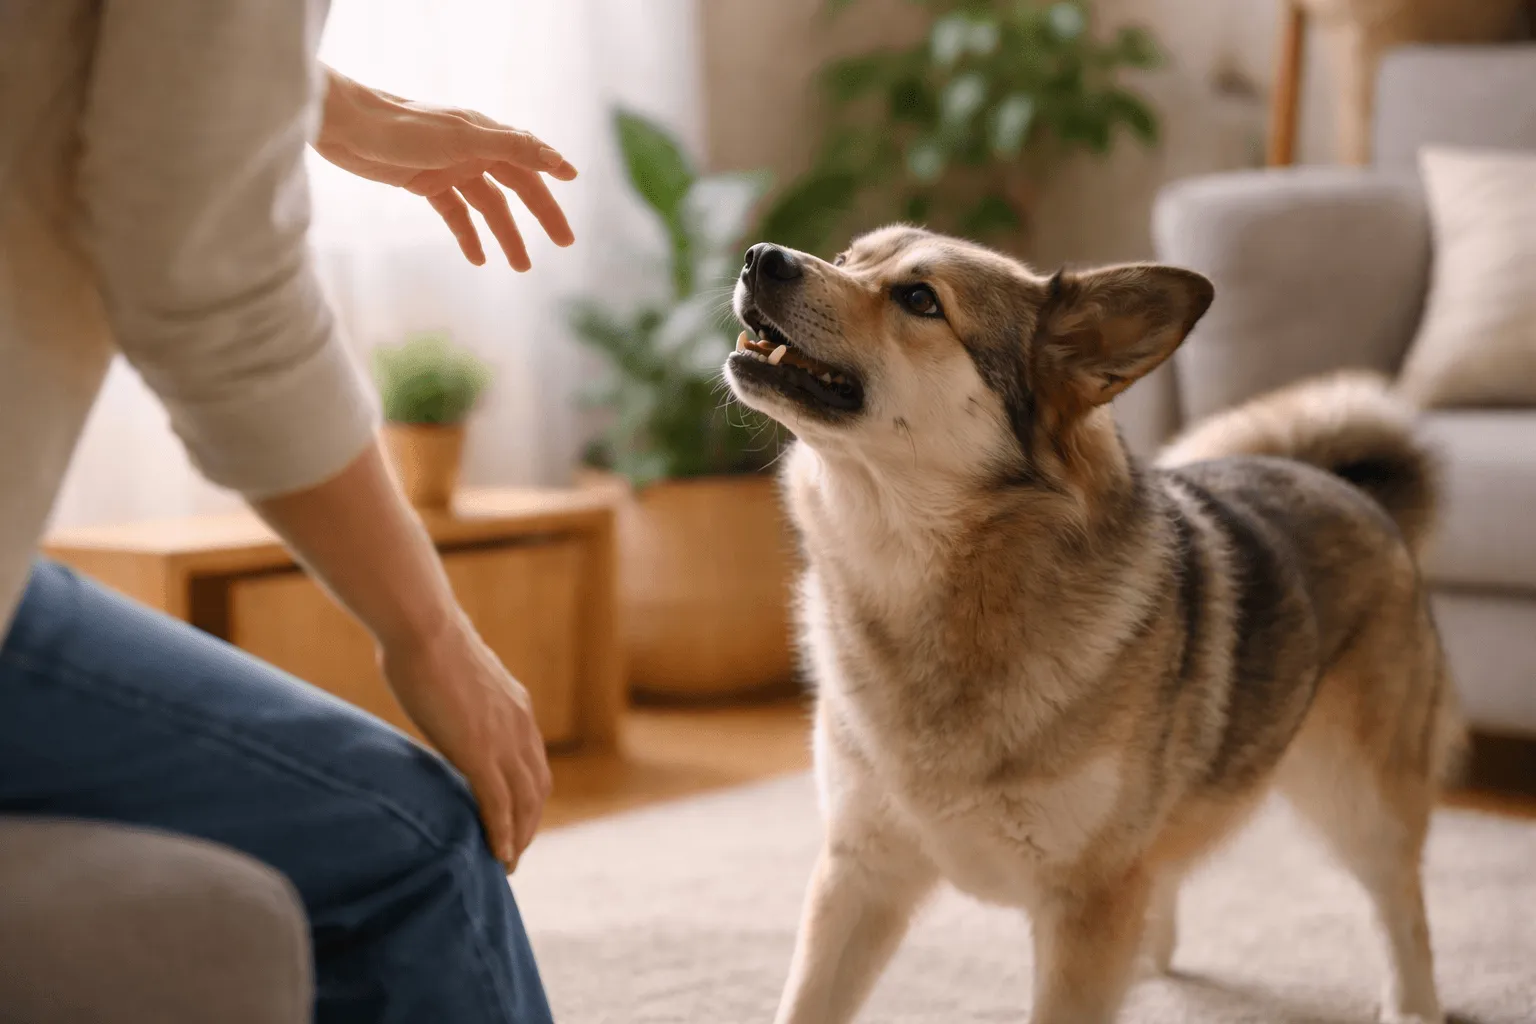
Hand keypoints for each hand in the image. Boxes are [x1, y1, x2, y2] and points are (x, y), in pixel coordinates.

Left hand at [314, 65, 576, 270]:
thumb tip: (556, 161)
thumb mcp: (463, 138)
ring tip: (521, 266)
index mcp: (486, 134)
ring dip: (505, 235)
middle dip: (541, 216)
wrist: (345, 126)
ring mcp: (450, 167)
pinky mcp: (425, 182)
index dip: (552, 168)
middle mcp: (473, 150)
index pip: (530, 156)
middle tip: (564, 244)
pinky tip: (477, 258)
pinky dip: (467, 235)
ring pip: (488, 207)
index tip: (575, 180)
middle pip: (516, 187)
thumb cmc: (403, 127)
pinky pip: (456, 213)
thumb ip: (512, 148)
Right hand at [380, 614, 551, 870]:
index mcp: (516, 707)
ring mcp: (503, 739)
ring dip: (519, 837)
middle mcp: (520, 726)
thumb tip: (440, 698)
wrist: (423, 627)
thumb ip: (459, 696)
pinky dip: (502, 833)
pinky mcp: (480, 751)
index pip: (533, 762)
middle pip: (537, 788)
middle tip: (513, 852)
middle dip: (529, 823)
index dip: (529, 794)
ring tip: (506, 864)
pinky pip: (499, 804)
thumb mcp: (454, 674)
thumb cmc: (425, 640)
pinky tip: (498, 855)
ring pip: (525, 802)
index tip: (518, 818)